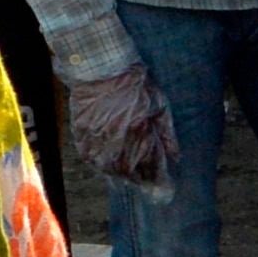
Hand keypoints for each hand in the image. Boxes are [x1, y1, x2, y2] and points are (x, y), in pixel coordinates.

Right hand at [66, 61, 180, 190]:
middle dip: (139, 179)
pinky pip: (89, 157)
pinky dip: (99, 165)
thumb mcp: (160, 106)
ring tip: (127, 176)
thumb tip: (176, 157)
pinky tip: (106, 165)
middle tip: (144, 182)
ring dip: (119, 175)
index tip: (163, 187)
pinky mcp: (81, 133)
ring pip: (108, 167)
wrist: (103, 69)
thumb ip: (167, 134)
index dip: (157, 178)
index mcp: (140, 131)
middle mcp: (118, 138)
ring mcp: (97, 137)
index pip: (151, 164)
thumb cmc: (136, 85)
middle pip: (129, 170)